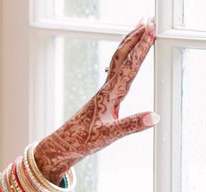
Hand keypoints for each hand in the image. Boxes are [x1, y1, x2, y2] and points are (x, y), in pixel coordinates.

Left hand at [34, 18, 159, 183]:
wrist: (62, 146)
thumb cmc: (81, 142)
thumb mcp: (108, 137)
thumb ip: (131, 126)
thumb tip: (154, 117)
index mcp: (109, 95)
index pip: (129, 66)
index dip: (141, 47)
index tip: (150, 29)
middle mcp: (106, 90)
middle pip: (121, 57)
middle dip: (135, 38)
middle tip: (148, 20)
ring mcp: (103, 93)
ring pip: (117, 62)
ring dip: (128, 44)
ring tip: (138, 29)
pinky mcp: (101, 98)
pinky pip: (114, 72)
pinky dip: (122, 59)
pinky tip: (125, 59)